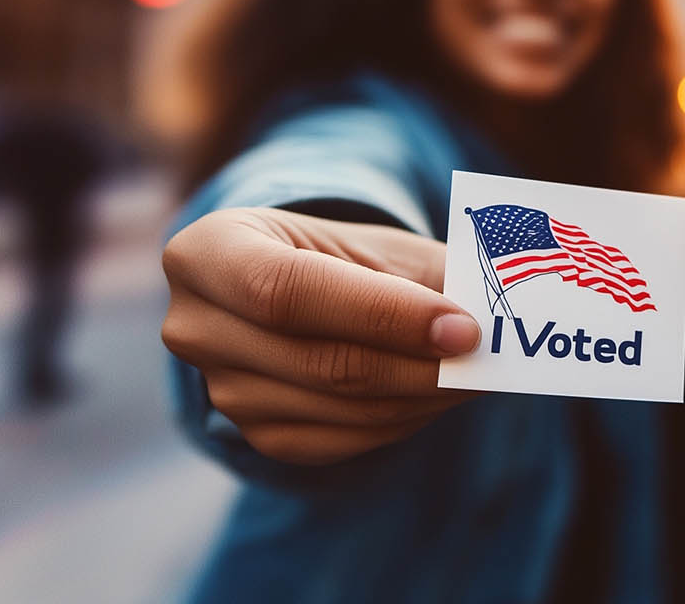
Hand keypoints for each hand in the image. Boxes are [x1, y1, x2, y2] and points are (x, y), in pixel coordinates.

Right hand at [162, 208, 481, 464]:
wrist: (296, 292)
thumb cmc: (342, 258)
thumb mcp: (377, 245)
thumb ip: (428, 275)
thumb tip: (490, 319)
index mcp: (210, 250)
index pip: (288, 290)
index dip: (382, 313)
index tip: (461, 326)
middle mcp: (195, 323)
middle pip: (319, 359)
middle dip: (416, 362)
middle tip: (483, 355)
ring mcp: (217, 388)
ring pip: (338, 406)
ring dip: (421, 395)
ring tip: (474, 372)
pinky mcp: (251, 433)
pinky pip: (340, 440)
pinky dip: (402, 420)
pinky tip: (437, 395)